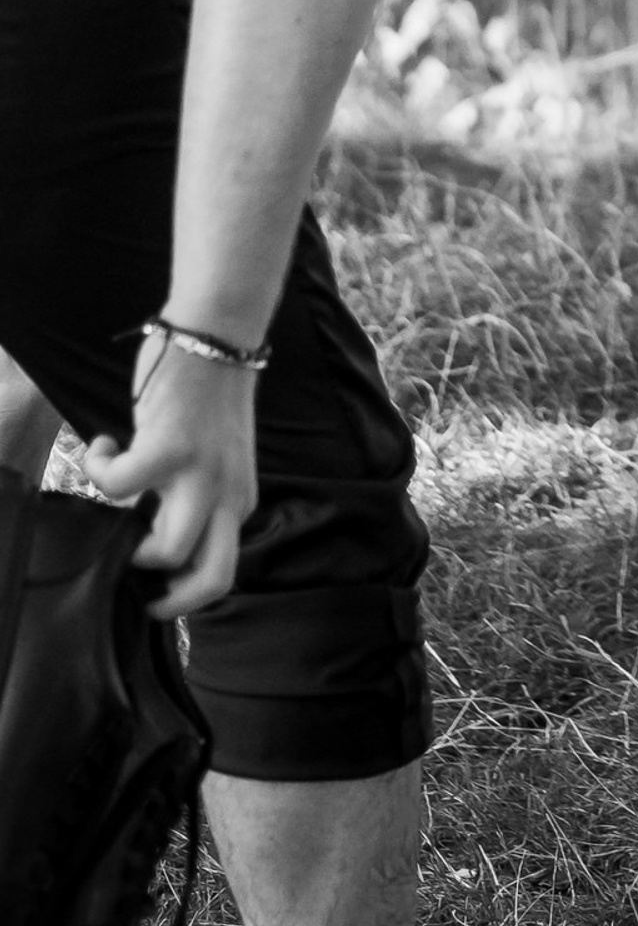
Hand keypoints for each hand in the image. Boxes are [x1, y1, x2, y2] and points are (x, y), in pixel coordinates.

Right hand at [85, 335, 259, 618]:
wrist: (217, 337)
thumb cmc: (207, 399)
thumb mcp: (215, 461)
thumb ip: (195, 499)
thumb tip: (151, 535)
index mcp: (238, 498)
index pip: (222, 568)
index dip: (184, 590)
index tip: (154, 589)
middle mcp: (227, 492)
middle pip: (214, 576)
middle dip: (170, 602)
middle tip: (134, 583)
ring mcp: (200, 473)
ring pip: (168, 550)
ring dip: (129, 542)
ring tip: (120, 499)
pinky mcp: (169, 447)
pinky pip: (117, 486)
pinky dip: (97, 468)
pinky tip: (103, 444)